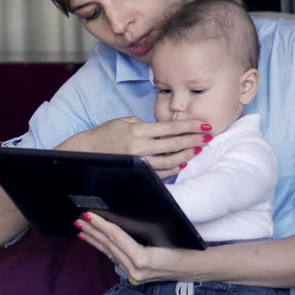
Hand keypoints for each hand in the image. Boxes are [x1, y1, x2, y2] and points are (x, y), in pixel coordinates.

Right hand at [58, 117, 211, 179]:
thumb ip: (143, 124)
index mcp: (138, 130)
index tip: (204, 124)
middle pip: (175, 143)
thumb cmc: (104, 135)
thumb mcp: (122, 121)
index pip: (171, 127)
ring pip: (171, 160)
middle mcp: (141, 147)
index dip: (190, 125)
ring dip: (187, 154)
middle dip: (194, 139)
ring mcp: (140, 162)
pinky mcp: (138, 173)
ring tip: (198, 149)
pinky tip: (182, 163)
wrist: (86, 153)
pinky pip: (160, 172)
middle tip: (208, 136)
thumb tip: (159, 129)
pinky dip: (173, 168)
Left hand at [74, 211, 188, 284]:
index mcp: (144, 260)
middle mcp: (137, 271)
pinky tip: (96, 241)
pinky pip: (116, 259)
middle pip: (110, 246)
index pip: (117, 238)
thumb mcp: (167, 232)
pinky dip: (105, 248)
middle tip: (78, 218)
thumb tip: (120, 213)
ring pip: (110, 253)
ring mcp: (135, 276)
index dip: (101, 224)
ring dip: (95, 239)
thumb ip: (142, 228)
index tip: (88, 215)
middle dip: (93, 231)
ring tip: (81, 228)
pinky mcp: (135, 277)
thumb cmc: (186, 244)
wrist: (199, 266)